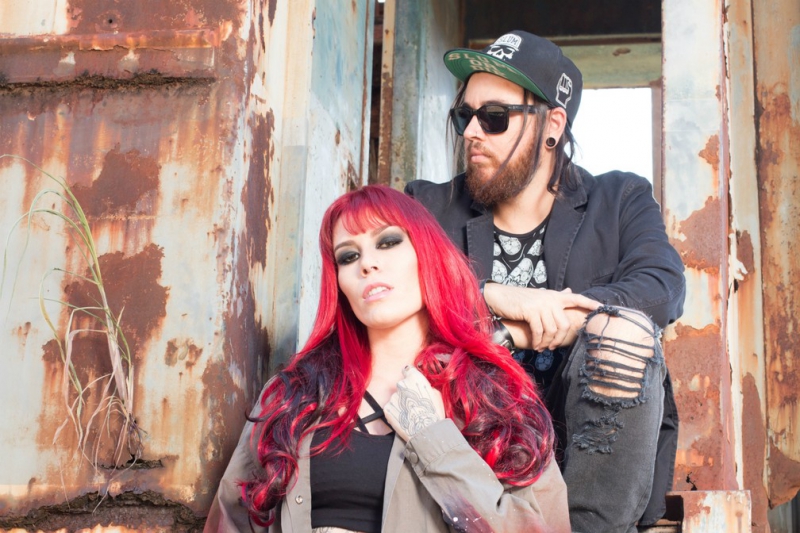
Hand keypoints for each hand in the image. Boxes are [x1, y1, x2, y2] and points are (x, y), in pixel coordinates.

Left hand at [384, 366, 444, 441]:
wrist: (426, 432)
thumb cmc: (434, 413)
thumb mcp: (436, 393)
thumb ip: (425, 385)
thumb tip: (421, 385)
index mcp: (414, 378)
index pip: (407, 370)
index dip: (409, 376)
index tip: (411, 382)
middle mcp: (401, 385)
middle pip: (402, 385)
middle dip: (406, 392)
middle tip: (414, 403)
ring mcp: (393, 397)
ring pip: (396, 397)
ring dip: (401, 403)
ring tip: (410, 413)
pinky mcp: (387, 409)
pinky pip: (391, 407)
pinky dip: (396, 412)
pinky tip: (404, 418)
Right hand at [484, 284, 599, 350]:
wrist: (499, 296)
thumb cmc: (519, 299)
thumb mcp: (540, 296)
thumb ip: (555, 297)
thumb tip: (570, 292)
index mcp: (554, 296)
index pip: (576, 298)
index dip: (589, 304)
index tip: (602, 309)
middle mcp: (550, 299)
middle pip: (565, 323)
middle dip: (560, 339)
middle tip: (553, 346)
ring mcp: (541, 304)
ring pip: (553, 329)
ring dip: (548, 343)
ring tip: (543, 348)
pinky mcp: (531, 311)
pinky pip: (540, 331)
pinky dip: (539, 342)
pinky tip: (536, 346)